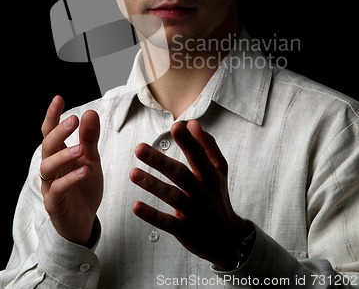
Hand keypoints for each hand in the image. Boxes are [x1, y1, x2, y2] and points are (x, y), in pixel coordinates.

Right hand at [39, 95, 102, 245]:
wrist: (83, 221)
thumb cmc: (83, 188)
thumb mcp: (91, 159)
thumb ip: (90, 138)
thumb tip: (90, 112)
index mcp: (59, 155)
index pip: (50, 132)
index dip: (52, 116)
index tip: (58, 98)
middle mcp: (51, 169)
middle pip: (47, 146)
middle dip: (58, 131)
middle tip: (73, 119)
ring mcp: (50, 186)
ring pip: (47, 167)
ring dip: (63, 155)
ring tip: (80, 148)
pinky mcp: (55, 204)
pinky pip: (58, 190)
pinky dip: (70, 180)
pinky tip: (84, 171)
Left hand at [130, 119, 248, 269]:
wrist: (228, 238)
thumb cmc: (217, 195)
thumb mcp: (219, 170)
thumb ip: (207, 145)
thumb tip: (192, 123)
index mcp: (211, 175)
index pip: (199, 155)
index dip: (189, 141)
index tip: (176, 126)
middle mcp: (203, 192)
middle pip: (181, 174)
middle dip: (160, 161)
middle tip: (139, 148)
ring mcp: (194, 212)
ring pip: (172, 197)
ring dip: (152, 185)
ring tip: (133, 173)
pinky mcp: (185, 230)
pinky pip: (167, 223)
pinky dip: (152, 215)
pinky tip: (136, 206)